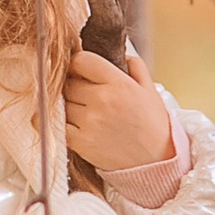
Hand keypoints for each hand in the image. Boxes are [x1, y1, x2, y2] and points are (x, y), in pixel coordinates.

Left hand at [61, 44, 172, 176]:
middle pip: (69, 82)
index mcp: (119, 84)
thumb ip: (135, 67)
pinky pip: (59, 124)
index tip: (81, 70)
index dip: (79, 63)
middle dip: (74, 86)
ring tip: (85, 112)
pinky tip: (75, 124)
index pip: (82, 61)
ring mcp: (89, 122)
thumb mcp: (150, 90)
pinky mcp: (80, 142)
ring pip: (63, 103)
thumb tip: (121, 53)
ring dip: (69, 105)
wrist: (154, 161)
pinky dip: (63, 123)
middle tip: (84, 94)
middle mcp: (102, 100)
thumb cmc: (153, 125)